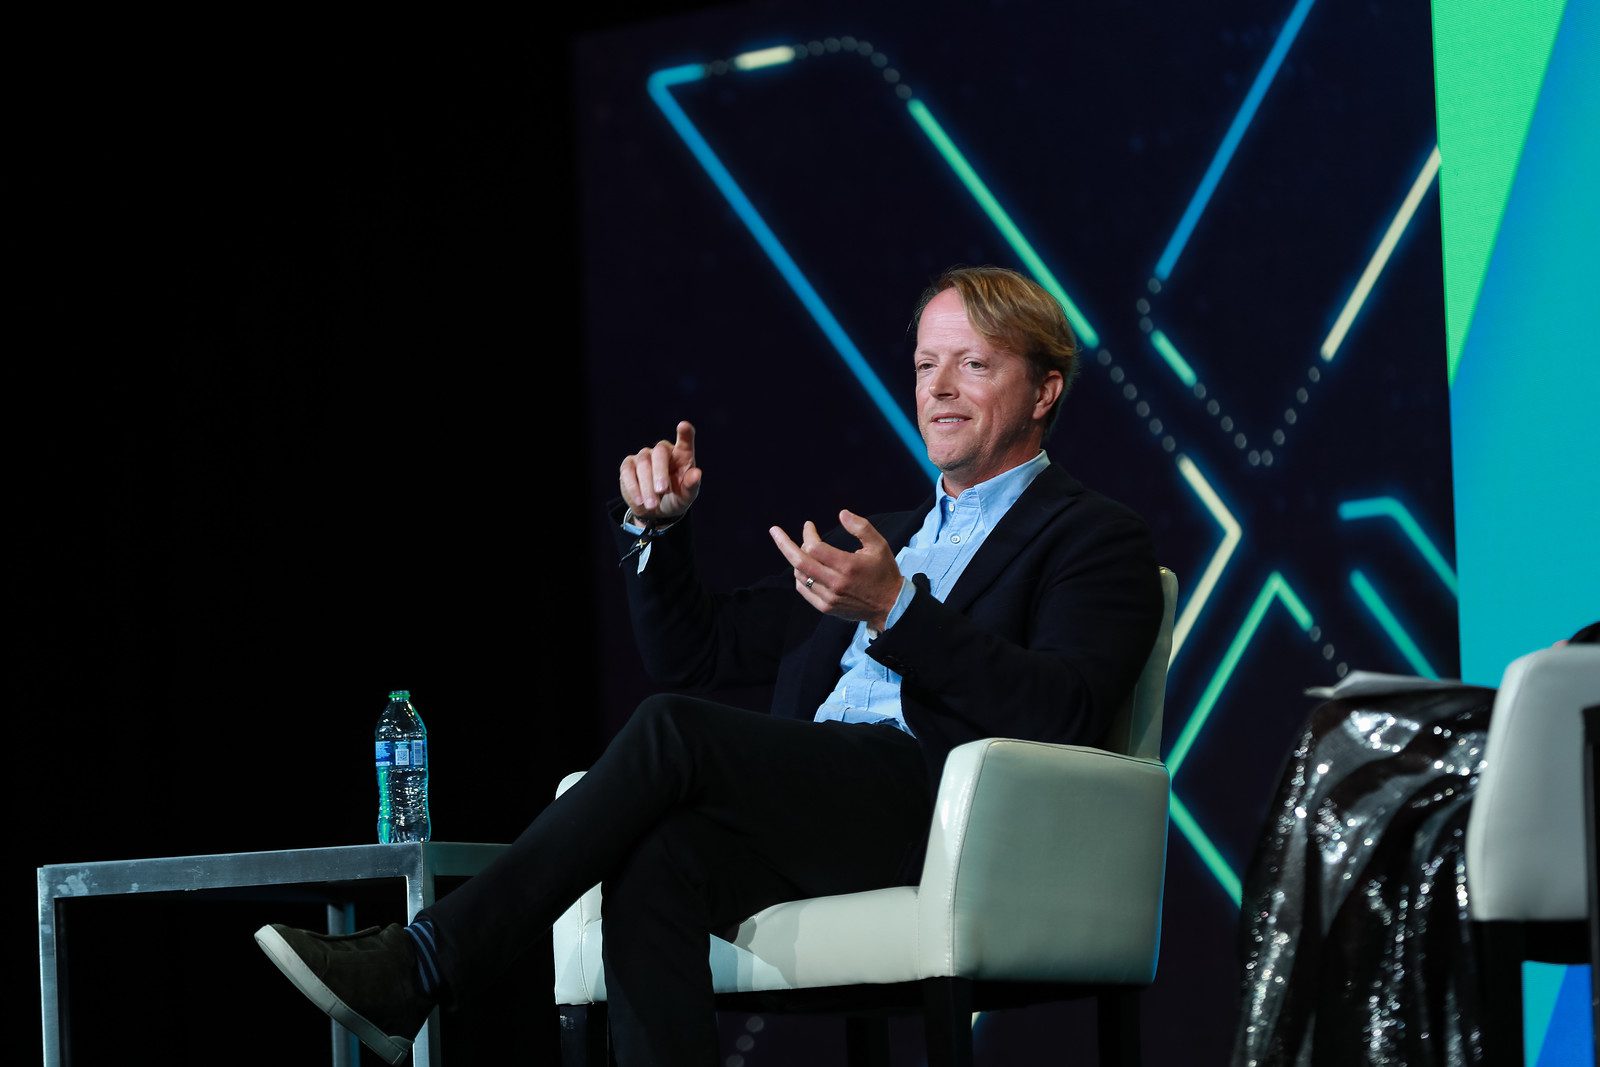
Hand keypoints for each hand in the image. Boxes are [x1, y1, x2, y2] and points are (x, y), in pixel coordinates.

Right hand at [620, 421, 701, 521]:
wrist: (656, 511)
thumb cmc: (676, 498)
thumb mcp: (686, 496)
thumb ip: (692, 485)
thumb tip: (697, 473)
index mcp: (682, 455)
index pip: (685, 441)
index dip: (685, 433)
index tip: (683, 426)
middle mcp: (663, 451)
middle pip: (660, 453)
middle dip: (660, 472)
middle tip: (662, 491)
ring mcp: (645, 456)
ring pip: (643, 463)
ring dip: (647, 485)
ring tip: (652, 505)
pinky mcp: (628, 465)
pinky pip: (628, 471)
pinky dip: (634, 487)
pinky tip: (640, 501)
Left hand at [769, 510, 901, 629]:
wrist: (889, 606)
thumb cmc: (884, 572)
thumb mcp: (879, 545)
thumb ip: (861, 527)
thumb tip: (841, 513)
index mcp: (847, 566)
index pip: (815, 547)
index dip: (808, 534)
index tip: (809, 525)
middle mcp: (835, 583)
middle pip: (800, 562)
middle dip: (784, 544)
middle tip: (774, 531)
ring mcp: (829, 597)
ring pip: (800, 575)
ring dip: (797, 559)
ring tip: (804, 550)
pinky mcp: (826, 607)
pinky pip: (803, 590)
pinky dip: (800, 576)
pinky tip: (805, 568)